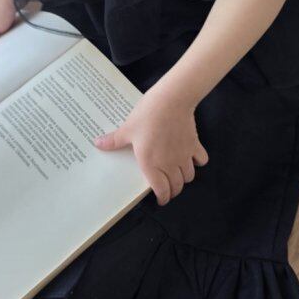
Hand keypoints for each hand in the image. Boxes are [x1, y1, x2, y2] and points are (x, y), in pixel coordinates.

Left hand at [93, 86, 208, 205]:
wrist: (172, 100)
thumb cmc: (147, 115)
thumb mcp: (127, 129)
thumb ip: (114, 140)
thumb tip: (96, 143)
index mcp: (151, 164)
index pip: (162, 191)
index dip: (163, 198)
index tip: (161, 199)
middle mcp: (170, 164)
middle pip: (177, 186)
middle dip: (173, 191)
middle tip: (168, 188)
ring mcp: (184, 155)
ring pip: (189, 176)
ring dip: (184, 179)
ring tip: (177, 174)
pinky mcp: (194, 145)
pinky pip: (201, 160)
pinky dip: (197, 162)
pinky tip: (191, 158)